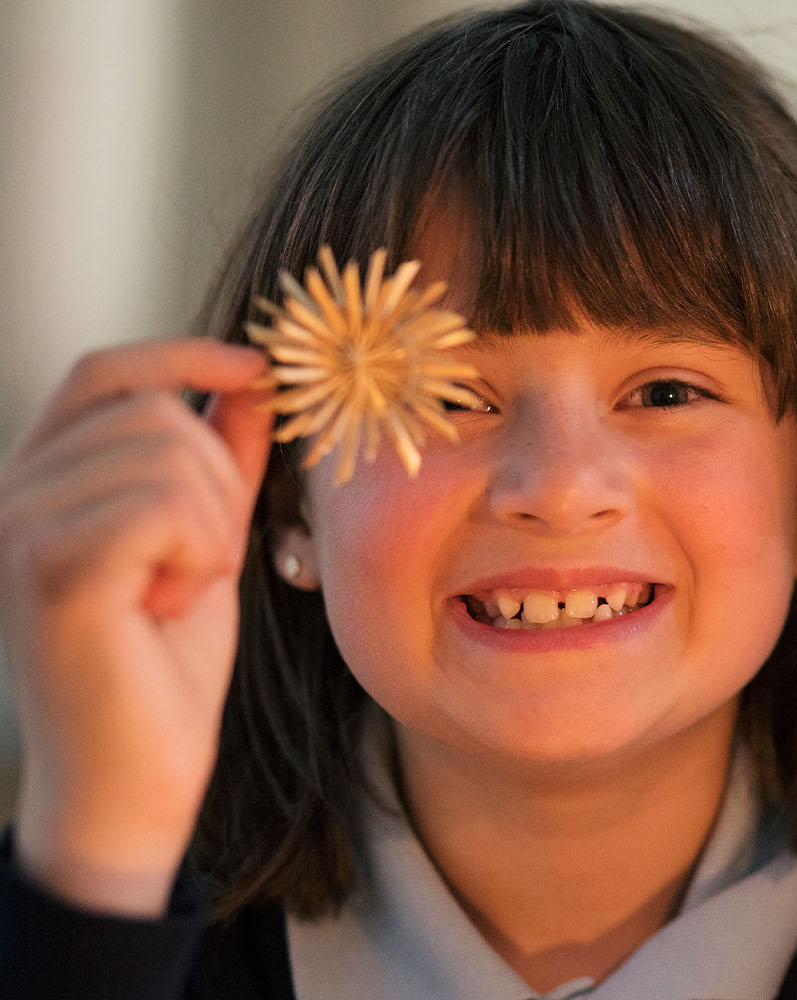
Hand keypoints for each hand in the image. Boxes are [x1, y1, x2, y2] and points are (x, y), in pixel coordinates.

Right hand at [0, 339, 271, 917]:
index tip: (258, 369)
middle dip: (217, 485)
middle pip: (157, 414)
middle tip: (197, 568)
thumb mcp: (204, 542)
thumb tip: (249, 380)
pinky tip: (170, 604)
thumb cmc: (162, 669)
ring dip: (210, 529)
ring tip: (176, 592)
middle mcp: (9, 493)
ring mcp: (19, 526)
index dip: (183, 353)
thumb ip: (219, 462)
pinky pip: (164, 504)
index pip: (104, 374)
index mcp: (37, 480)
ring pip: (170, 457)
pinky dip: (198, 553)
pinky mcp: (50, 566)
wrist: (132, 779)